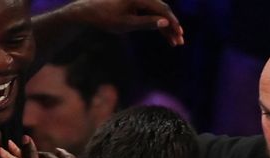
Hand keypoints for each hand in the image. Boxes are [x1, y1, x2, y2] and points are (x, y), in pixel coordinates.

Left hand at [68, 0, 183, 45]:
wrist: (90, 12)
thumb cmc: (106, 18)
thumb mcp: (126, 24)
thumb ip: (146, 23)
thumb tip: (165, 23)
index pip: (162, 9)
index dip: (173, 22)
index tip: (179, 34)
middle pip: (162, 11)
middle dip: (172, 26)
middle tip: (180, 41)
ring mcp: (139, 1)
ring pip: (158, 14)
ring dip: (166, 27)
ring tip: (174, 42)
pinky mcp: (136, 5)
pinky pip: (151, 14)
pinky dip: (158, 24)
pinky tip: (165, 35)